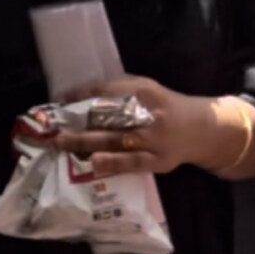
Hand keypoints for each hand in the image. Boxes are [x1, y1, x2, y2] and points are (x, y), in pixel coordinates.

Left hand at [51, 77, 237, 176]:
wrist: (201, 129)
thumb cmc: (163, 107)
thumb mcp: (146, 90)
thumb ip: (118, 90)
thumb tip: (76, 96)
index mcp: (144, 90)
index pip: (107, 91)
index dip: (80, 96)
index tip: (58, 103)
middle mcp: (150, 113)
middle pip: (109, 116)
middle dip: (78, 122)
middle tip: (53, 127)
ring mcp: (155, 138)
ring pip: (117, 140)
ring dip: (87, 142)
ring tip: (62, 144)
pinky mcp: (160, 160)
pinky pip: (134, 163)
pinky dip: (113, 163)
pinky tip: (94, 163)